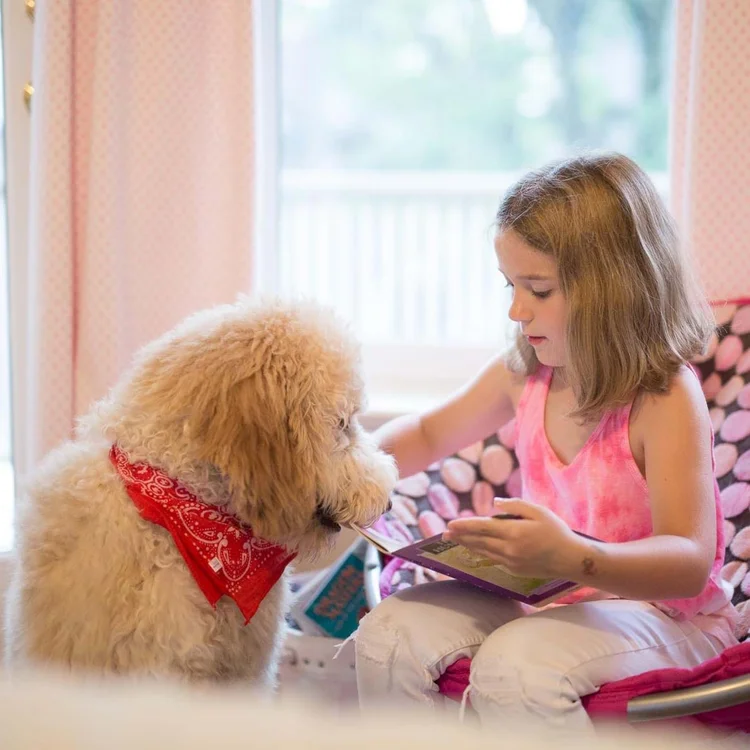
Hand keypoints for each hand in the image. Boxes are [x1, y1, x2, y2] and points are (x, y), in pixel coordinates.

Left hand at [442, 498, 582, 578]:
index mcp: (513, 532)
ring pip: (483, 552)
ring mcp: (511, 562)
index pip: (482, 528)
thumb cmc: (557, 531)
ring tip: (455, 541)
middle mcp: (508, 549)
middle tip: (444, 534)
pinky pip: (493, 560)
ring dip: (468, 545)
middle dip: (460, 537)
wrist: (571, 559)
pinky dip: (482, 553)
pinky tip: (475, 549)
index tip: (450, 525)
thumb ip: (515, 506)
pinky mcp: (514, 570)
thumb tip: (495, 504)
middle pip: (478, 541)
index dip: (464, 526)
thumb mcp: (538, 511)